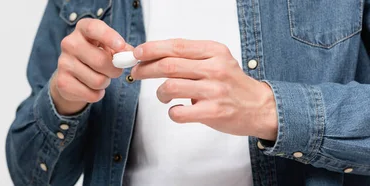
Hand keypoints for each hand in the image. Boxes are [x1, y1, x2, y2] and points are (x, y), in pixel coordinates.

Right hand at [51, 18, 130, 114]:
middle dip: (115, 70)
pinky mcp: (62, 82)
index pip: (94, 28)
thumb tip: (131, 55)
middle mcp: (69, 43)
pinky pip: (91, 94)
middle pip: (100, 61)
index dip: (109, 36)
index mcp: (82, 29)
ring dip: (105, 83)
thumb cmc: (95, 55)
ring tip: (100, 78)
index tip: (121, 46)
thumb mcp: (108, 47)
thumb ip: (122, 49)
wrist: (71, 74)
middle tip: (115, 71)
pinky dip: (97, 94)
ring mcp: (63, 63)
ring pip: (98, 80)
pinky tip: (91, 88)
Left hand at [130, 39, 277, 140]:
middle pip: (168, 65)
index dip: (151, 49)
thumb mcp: (216, 60)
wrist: (259, 107)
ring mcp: (214, 91)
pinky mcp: (213, 112)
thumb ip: (189, 56)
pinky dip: (171, 112)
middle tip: (136, 73)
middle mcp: (214, 68)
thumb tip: (152, 55)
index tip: (136, 53)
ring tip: (163, 95)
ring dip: (159, 92)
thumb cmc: (231, 83)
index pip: (176, 46)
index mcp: (214, 52)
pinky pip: (179, 112)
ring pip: (170, 86)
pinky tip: (176, 110)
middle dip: (145, 69)